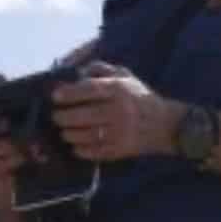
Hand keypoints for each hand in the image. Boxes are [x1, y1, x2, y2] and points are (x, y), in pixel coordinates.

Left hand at [51, 62, 179, 162]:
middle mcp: (119, 111)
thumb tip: (77, 71)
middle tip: (56, 117)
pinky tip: (76, 145)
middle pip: (84, 115)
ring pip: (86, 135)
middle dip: (64, 117)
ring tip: (64, 131)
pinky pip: (95, 152)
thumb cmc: (139, 97)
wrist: (165, 125)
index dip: (69, 93)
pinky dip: (81, 150)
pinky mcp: (121, 150)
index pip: (89, 90)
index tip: (55, 96)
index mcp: (119, 90)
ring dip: (70, 134)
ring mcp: (120, 132)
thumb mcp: (125, 76)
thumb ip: (101, 69)